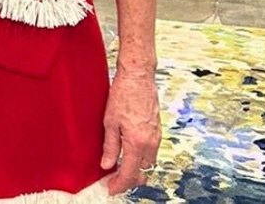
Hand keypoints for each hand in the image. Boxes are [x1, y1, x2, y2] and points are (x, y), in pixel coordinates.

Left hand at [101, 69, 160, 193]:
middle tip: (114, 181)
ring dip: (137, 169)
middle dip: (130, 180)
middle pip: (143, 172)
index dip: (120, 184)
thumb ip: (110, 146)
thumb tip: (107, 166)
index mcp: (138, 142)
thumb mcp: (109, 121)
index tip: (111, 188)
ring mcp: (157, 136)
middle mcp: (151, 142)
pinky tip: (130, 154)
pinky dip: (142, 157)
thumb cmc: (122, 94)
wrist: (138, 76)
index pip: (130, 172)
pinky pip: (152, 151)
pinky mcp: (158, 130)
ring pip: (149, 162)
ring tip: (120, 169)